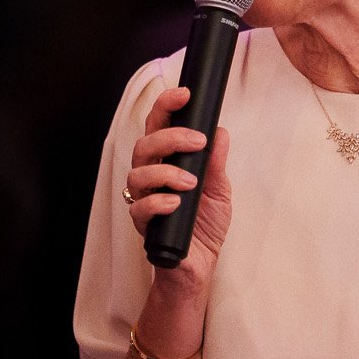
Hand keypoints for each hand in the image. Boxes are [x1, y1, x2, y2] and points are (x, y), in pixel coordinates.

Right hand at [125, 86, 232, 281]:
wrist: (199, 263)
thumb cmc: (204, 224)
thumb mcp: (220, 190)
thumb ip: (216, 163)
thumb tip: (220, 132)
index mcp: (166, 162)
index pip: (158, 127)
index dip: (165, 106)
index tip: (184, 95)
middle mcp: (150, 176)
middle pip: (145, 144)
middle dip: (170, 137)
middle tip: (197, 142)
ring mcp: (143, 198)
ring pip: (138, 172)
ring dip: (166, 172)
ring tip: (191, 183)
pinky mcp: (142, 224)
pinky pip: (139, 207)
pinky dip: (158, 202)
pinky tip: (175, 203)